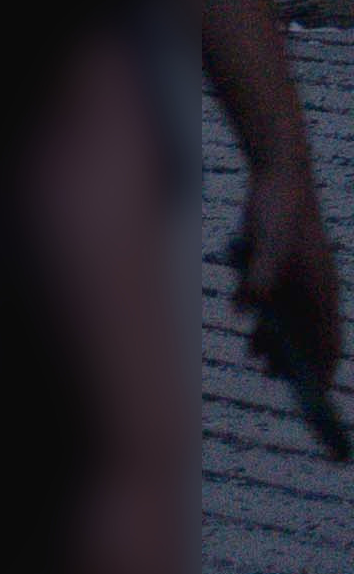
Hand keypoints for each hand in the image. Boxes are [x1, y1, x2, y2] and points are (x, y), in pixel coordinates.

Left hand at [241, 136, 338, 390]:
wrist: (278, 177)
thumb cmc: (278, 212)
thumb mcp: (267, 244)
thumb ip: (258, 277)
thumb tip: (245, 310)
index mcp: (321, 291)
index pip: (328, 342)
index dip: (324, 370)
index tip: (317, 396)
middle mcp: (315, 290)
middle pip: (308, 337)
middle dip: (295, 362)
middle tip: (276, 381)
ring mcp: (301, 280)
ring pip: (291, 322)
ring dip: (276, 341)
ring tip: (258, 359)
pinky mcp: (283, 269)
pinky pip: (280, 305)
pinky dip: (268, 320)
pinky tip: (252, 328)